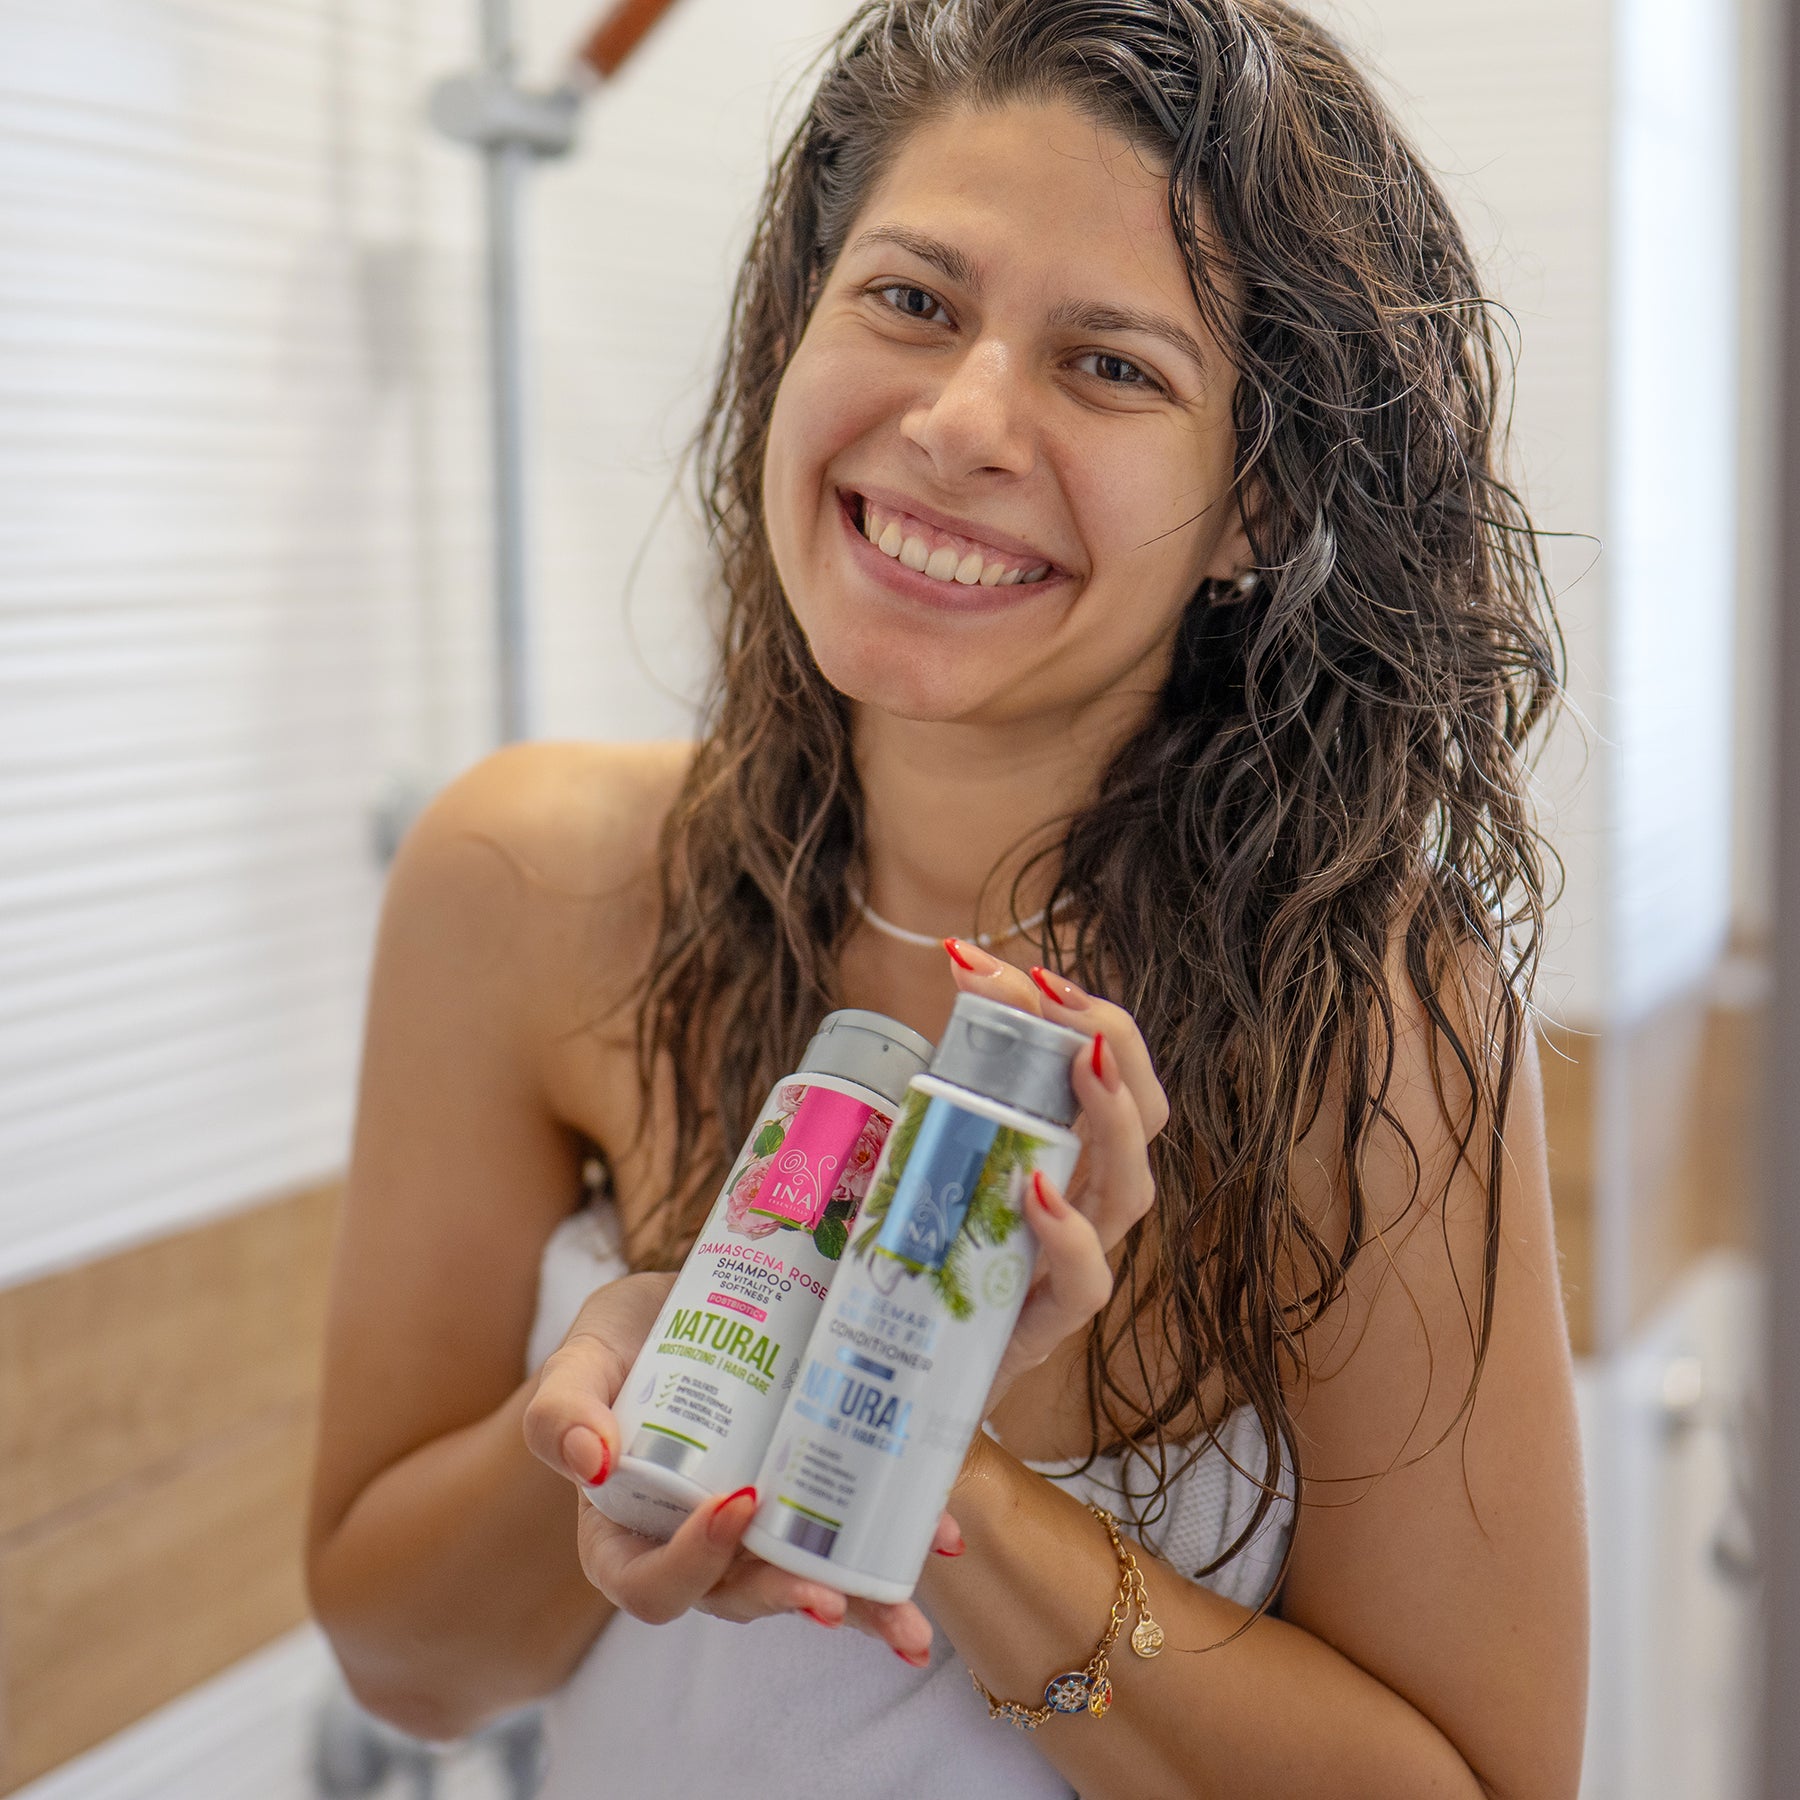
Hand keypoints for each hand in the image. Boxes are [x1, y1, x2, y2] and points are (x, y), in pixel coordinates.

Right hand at [521, 1269, 944, 1661]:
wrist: (691, 1298)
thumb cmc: (622, 1341)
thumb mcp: (580, 1359)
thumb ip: (562, 1408)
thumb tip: (588, 1460)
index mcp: (628, 1532)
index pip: (649, 1584)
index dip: (691, 1563)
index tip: (736, 1503)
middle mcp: (699, 1545)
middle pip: (740, 1595)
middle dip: (791, 1599)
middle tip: (832, 1597)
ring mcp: (761, 1529)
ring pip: (806, 1581)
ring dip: (861, 1606)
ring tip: (908, 1622)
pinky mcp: (812, 1499)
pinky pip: (854, 1535)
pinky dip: (899, 1541)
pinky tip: (943, 1537)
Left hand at [941, 939, 1166, 1412]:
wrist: (880, 1375)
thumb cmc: (913, 1250)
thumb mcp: (923, 1148)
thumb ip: (950, 1069)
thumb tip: (956, 961)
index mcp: (1065, 1154)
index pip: (1104, 1073)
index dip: (1084, 1015)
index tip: (1022, 968)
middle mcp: (1082, 1206)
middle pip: (1142, 1120)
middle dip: (1112, 1044)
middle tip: (1055, 994)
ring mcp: (1067, 1268)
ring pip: (1131, 1192)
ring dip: (1112, 1120)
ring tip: (1079, 1064)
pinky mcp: (1037, 1329)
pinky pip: (1083, 1285)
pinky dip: (1070, 1236)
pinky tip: (1038, 1191)